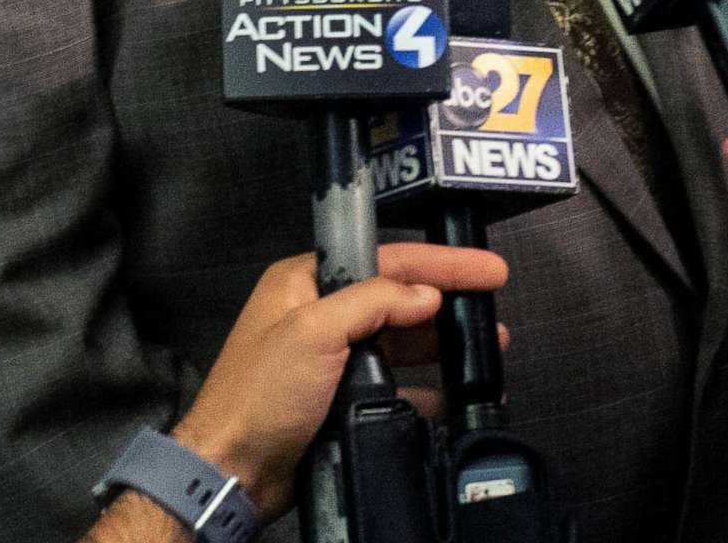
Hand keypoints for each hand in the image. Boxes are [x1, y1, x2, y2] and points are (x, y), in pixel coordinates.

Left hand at [169, 243, 507, 523]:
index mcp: (304, 282)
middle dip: (446, 303)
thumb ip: (373, 303)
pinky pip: (391, 386)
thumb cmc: (262, 393)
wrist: (232, 468)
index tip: (487, 270)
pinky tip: (454, 395)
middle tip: (495, 310)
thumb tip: (427, 294)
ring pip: (397, 343)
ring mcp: (328, 359)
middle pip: (395, 298)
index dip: (440, 263)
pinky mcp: (336, 400)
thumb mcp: (314, 331)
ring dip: (440, 345)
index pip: (385, 259)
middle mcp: (317, 314)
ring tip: (488, 350)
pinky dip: (423, 389)